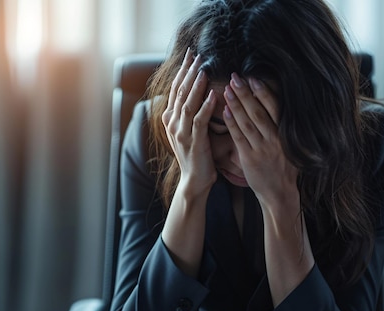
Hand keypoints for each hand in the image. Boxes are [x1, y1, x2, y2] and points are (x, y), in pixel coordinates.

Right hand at [162, 49, 217, 198]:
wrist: (193, 181)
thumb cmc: (196, 155)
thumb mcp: (188, 131)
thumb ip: (190, 112)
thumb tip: (199, 92)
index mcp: (170, 119)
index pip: (175, 89)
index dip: (182, 71)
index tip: (190, 55)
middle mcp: (172, 123)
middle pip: (179, 92)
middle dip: (188, 72)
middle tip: (196, 55)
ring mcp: (181, 132)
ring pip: (187, 103)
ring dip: (196, 85)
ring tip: (203, 69)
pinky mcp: (193, 141)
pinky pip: (199, 119)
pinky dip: (206, 106)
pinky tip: (213, 94)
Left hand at [223, 73, 299, 210]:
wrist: (279, 194)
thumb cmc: (284, 168)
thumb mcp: (291, 146)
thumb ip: (282, 128)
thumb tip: (275, 104)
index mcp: (286, 134)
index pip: (274, 108)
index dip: (263, 92)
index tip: (253, 78)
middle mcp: (275, 140)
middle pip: (258, 112)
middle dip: (246, 93)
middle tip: (234, 77)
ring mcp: (262, 149)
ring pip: (247, 122)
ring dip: (236, 104)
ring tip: (227, 89)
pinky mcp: (249, 159)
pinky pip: (238, 137)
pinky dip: (231, 123)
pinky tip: (224, 111)